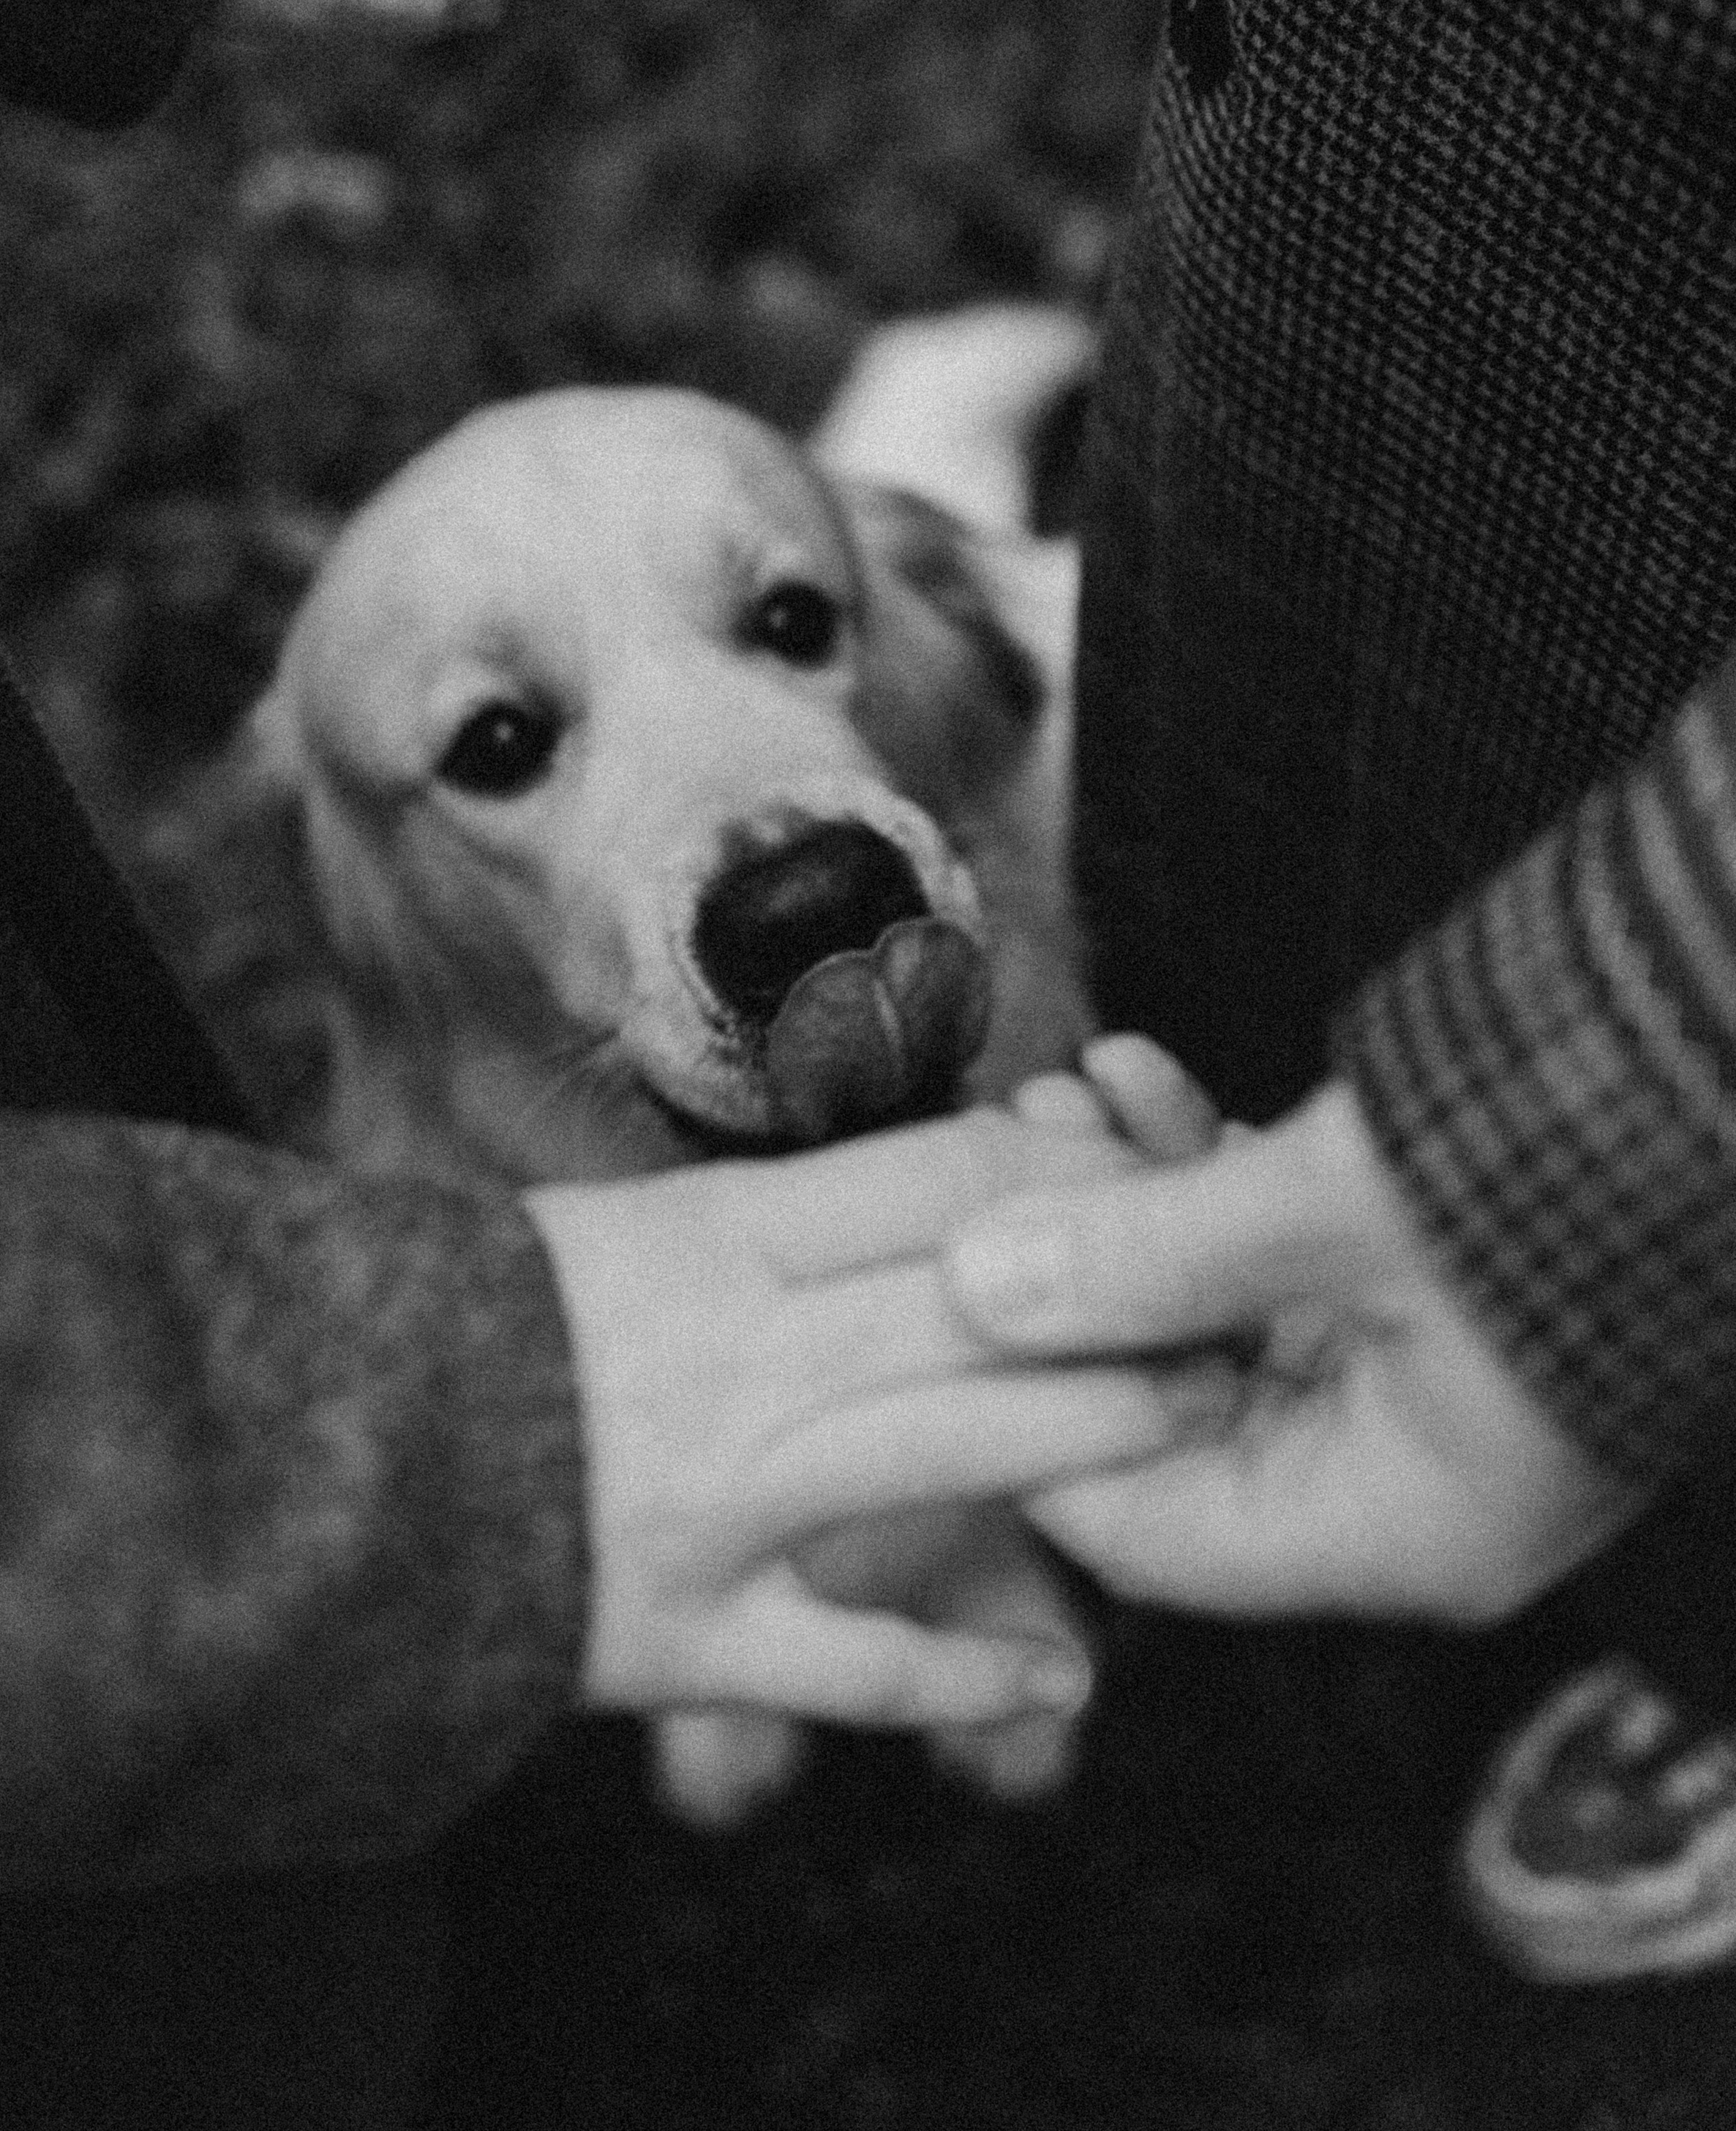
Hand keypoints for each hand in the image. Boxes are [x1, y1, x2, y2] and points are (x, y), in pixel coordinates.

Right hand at [525, 1109, 1231, 1736]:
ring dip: (1088, 1442)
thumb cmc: (491, 1325)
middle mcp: (731, 1353)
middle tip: (1230, 1310)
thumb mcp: (632, 1232)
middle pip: (971, 1305)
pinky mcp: (683, 1632)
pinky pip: (845, 1665)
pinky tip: (1059, 1680)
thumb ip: (779, 1223)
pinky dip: (957, 1677)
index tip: (1146, 1177)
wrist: (326, 1456)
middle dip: (1117, 1305)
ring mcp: (714, 1497)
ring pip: (943, 1449)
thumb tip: (950, 1183)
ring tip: (1195, 1429)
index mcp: (713, 1237)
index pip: (935, 1176)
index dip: (1063, 1175)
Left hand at [949, 1069, 1640, 1624]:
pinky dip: (1208, 1181)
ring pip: (1214, 1324)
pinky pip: (1280, 1270)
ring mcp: (1423, 1396)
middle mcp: (1405, 1490)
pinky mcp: (1430, 1306)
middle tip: (995, 1169)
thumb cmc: (1555, 1169)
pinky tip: (1138, 1073)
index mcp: (1391, 1530)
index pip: (1143, 1529)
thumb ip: (1137, 1257)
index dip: (1022, 1427)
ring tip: (1056, 1094)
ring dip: (1132, 1211)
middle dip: (1076, 1286)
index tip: (930, 1322)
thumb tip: (970, 1284)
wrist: (1716, 1057)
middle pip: (1171, 1419)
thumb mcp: (1317, 1214)